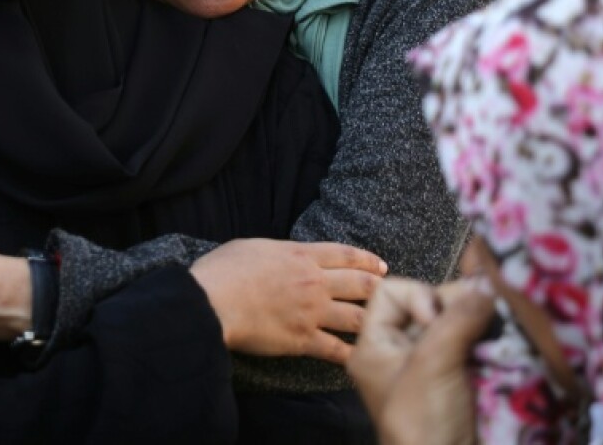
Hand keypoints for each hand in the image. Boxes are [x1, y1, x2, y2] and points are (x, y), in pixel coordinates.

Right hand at [189, 239, 386, 362]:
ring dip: (373, 321)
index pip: (345, 255)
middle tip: (390, 295)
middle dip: (379, 290)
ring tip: (382, 326)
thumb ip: (277, 252)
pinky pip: (337, 350)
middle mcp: (314, 282)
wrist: (212, 301)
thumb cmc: (223, 270)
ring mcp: (311, 312)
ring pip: (357, 317)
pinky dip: (351, 354)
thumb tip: (282, 256)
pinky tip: (361, 357)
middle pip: (361, 284)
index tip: (381, 267)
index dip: (368, 260)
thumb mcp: (252, 246)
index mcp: (300, 255)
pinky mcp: (302, 340)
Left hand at [348, 277, 493, 444]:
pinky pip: (473, 345)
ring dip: (478, 322)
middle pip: (428, 305)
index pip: (390, 293)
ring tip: (497, 327)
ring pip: (456, 324)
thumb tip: (485, 282)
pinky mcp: (460, 378)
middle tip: (481, 318)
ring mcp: (431, 365)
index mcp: (374, 345)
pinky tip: (503, 341)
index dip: (418, 297)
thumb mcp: (432, 364)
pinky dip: (489, 340)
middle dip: (456, 307)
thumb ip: (456, 320)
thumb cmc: (424, 422)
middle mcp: (399, 351)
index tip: (437, 320)